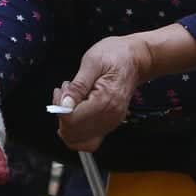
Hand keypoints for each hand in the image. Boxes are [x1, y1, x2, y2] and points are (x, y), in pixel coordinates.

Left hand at [54, 35, 151, 152]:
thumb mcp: (92, 61)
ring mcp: (110, 122)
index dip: (60, 107)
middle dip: (62, 114)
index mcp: (105, 101)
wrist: (136, 59)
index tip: (61, 92)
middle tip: (64, 93)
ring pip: (78, 139)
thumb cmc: (117, 56)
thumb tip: (64, 104)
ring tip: (70, 100)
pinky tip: (75, 110)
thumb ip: (78, 85)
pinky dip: (75, 128)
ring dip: (68, 122)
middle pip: (73, 133)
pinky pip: (87, 138)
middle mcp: (110, 117)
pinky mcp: (109, 123)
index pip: (72, 120)